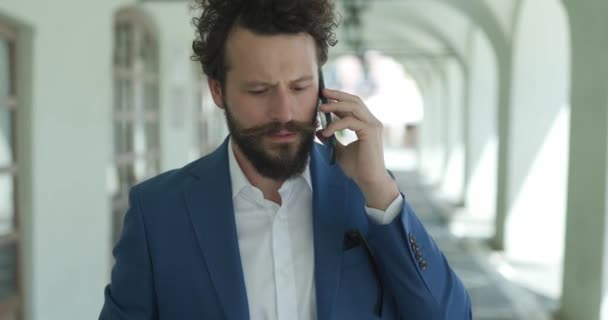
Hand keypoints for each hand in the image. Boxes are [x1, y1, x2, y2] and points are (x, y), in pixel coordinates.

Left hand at [317, 88, 398, 209]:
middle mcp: (372, 122)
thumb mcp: (340, 150)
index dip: (339, 99)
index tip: (323, 97)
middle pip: (355, 101)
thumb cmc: (358, 168)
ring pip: (354, 107)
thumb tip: (319, 131)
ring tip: (321, 107)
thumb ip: (332, 139)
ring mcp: (373, 126)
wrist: (369, 182)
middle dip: (338, 95)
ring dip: (336, 105)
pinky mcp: (370, 132)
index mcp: (367, 124)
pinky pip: (350, 122)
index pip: (353, 105)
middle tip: (322, 92)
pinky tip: (326, 132)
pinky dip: (336, 125)